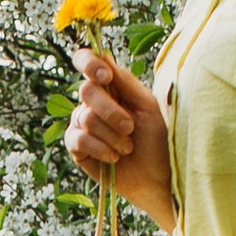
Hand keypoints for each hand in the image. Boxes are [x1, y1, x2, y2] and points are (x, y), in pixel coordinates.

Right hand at [65, 53, 175, 226]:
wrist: (158, 177)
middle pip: (87, 91)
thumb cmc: (158, 139)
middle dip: (111, 111)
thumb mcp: (148, 105)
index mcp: (111, 86)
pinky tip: (114, 158)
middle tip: (131, 128)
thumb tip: (103, 58)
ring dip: (112, 135)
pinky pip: (78, 139)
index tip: (106, 78)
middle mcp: (93, 102)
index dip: (89, 63)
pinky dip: (100, 148)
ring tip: (128, 148)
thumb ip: (125, 82)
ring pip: (86, 118)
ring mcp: (82, 124)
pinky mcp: (77, 148)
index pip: (87, 61)